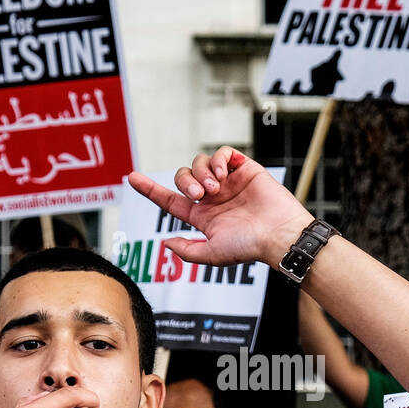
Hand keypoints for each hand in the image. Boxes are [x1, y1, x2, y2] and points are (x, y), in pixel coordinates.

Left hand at [127, 147, 313, 269]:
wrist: (278, 234)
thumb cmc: (249, 247)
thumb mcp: (213, 254)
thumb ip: (188, 250)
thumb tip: (165, 243)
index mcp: (202, 216)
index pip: (170, 200)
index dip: (150, 189)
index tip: (130, 177)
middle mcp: (213, 198)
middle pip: (183, 176)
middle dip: (185, 182)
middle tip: (200, 195)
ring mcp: (228, 182)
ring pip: (200, 163)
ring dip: (202, 173)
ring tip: (216, 188)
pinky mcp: (244, 169)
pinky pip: (223, 153)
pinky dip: (218, 160)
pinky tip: (223, 175)